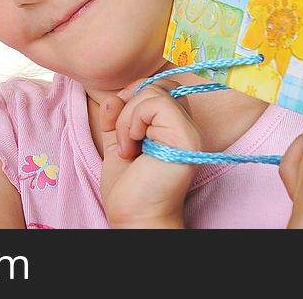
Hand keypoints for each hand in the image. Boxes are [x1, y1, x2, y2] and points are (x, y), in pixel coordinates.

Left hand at [99, 77, 202, 227]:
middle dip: (129, 103)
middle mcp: (187, 125)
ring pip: (153, 92)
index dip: (133, 96)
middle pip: (158, 84)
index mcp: (175, 125)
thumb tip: (113, 97)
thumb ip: (116, 117)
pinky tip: (132, 148)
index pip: (159, 86)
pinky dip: (133, 121)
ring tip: (127, 148)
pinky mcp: (186, 137)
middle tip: (123, 136)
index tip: (119, 123)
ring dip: (127, 118)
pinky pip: (156, 103)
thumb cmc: (130, 187)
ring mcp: (189, 130)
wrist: (136, 218)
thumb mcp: (118, 142)